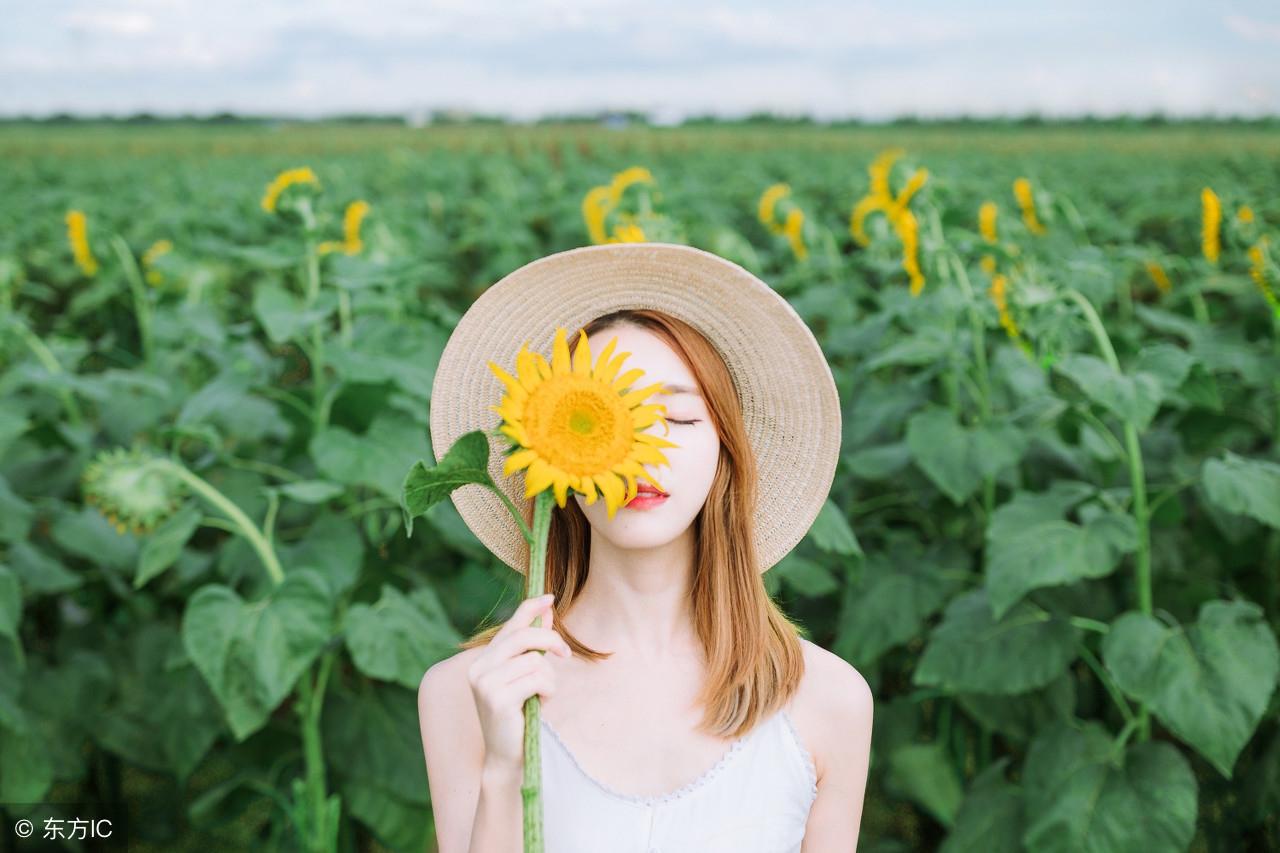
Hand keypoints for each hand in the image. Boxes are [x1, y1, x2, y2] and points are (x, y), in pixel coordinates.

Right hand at [466, 593, 570, 774]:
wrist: (506, 757)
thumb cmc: (518, 715)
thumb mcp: (524, 677)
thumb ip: (532, 647)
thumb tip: (547, 611)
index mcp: (482, 661)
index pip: (509, 626)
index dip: (530, 608)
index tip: (550, 598)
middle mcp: (478, 669)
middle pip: (523, 637)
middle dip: (551, 641)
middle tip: (566, 654)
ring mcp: (486, 684)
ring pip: (534, 660)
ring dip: (549, 678)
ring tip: (542, 694)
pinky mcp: (498, 700)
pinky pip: (538, 679)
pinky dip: (548, 690)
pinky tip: (540, 704)